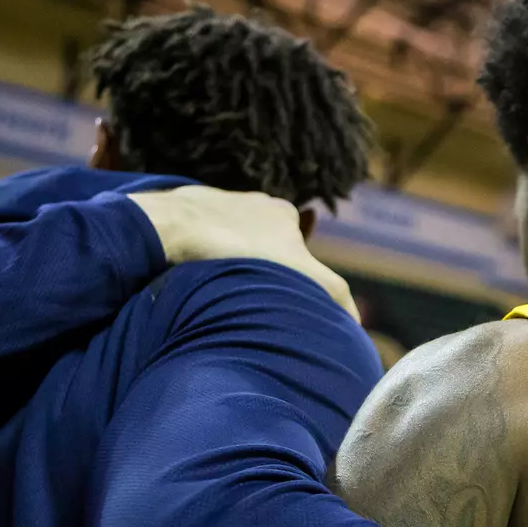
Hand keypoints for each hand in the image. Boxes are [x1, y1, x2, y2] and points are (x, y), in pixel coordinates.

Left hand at [125, 186, 356, 317]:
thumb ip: (337, 294)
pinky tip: (193, 273)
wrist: (171, 228)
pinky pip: (200, 237)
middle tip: (250, 297)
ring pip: (232, 241)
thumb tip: (356, 324)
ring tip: (219, 288)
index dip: (294, 278)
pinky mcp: (185, 210)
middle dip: (262, 268)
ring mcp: (218, 202)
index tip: (281, 300)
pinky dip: (201, 254)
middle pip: (265, 245)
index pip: (298, 251)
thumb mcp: (305, 276)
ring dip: (229, 262)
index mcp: (284, 212)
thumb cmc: (238, 251)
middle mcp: (254, 202)